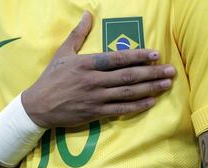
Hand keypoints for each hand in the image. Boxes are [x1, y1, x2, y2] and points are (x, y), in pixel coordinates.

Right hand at [22, 11, 175, 127]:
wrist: (38, 106)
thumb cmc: (51, 78)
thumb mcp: (62, 52)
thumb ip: (78, 34)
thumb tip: (88, 14)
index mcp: (86, 64)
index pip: (117, 58)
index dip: (138, 56)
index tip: (155, 54)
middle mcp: (94, 80)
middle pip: (128, 76)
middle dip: (151, 73)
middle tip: (170, 70)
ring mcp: (95, 98)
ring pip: (127, 93)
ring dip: (149, 88)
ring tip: (166, 85)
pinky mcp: (95, 113)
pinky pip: (120, 110)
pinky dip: (136, 106)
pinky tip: (151, 102)